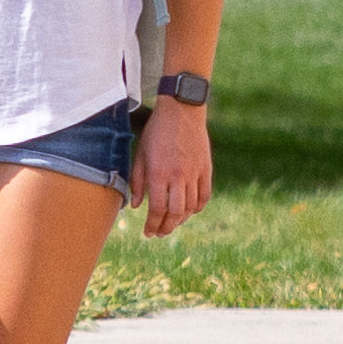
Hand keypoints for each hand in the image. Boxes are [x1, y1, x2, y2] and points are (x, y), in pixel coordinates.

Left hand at [131, 100, 215, 235]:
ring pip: (191, 207)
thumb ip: (138, 181)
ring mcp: (194, 173)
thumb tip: (136, 206)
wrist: (182, 110)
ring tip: (172, 223)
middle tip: (159, 233)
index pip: (157, 209)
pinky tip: (190, 211)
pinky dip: (197, 207)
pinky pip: (204, 196)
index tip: (148, 232)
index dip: (152, 225)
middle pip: (175, 213)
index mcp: (159, 173)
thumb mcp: (141, 154)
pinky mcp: (206, 169)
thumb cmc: (156, 131)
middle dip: (166, 228)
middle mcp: (178, 176)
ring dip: (181, 220)